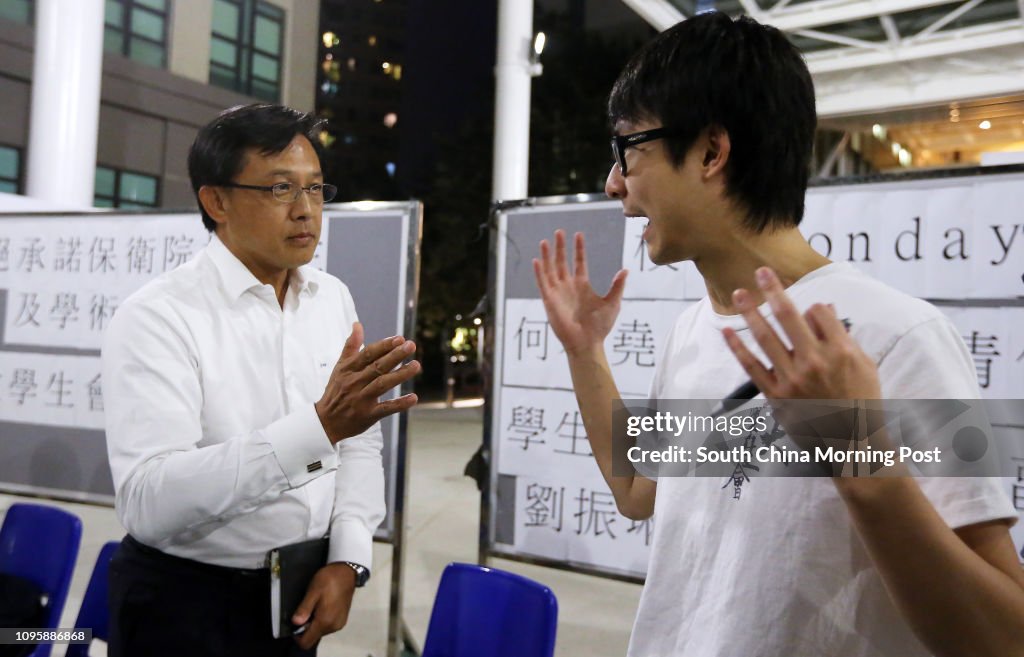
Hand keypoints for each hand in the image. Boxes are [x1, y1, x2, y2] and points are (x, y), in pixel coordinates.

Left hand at [291, 563, 355, 649]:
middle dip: (306, 627)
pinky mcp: (342, 619)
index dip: (297, 636)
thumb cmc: (329, 580)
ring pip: (320, 632)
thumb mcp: (313, 591)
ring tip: (314, 606)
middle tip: (305, 609)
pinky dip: (322, 620)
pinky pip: (328, 626)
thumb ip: (304, 609)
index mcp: (325, 621)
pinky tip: (322, 606)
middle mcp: (333, 626)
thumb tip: (295, 622)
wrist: (347, 572)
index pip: (306, 642)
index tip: (295, 622)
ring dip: (314, 623)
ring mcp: (339, 624)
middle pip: (313, 637)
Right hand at [315, 322, 418, 443]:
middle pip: (377, 367)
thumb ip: (350, 346)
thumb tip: (357, 325)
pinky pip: (385, 409)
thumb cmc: (336, 391)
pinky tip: (413, 397)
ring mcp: (361, 399)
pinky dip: (399, 404)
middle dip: (395, 355)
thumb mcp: (339, 367)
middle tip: (411, 346)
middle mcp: (354, 383)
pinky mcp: (368, 415)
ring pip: (382, 385)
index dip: (384, 346)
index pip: (368, 354)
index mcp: (348, 369)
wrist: (325, 422)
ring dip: (400, 375)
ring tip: (416, 365)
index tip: (399, 339)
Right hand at [532, 230, 627, 356]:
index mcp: (582, 285)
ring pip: (550, 270)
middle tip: (559, 231)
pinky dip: (539, 272)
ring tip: (545, 241)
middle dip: (560, 247)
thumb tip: (625, 270)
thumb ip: (617, 286)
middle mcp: (568, 286)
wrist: (588, 343)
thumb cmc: (600, 326)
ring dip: (547, 256)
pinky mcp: (550, 301)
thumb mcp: (613, 303)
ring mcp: (558, 293)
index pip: (579, 262)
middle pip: (562, 262)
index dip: (578, 249)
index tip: (578, 234)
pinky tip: (537, 260)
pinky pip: (543, 284)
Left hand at [722, 266, 880, 400]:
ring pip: (765, 336)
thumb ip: (843, 337)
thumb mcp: (864, 365)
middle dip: (773, 289)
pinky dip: (737, 347)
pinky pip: (751, 366)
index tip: (809, 309)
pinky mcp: (776, 395)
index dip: (812, 307)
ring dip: (750, 311)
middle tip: (761, 270)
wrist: (852, 444)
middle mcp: (814, 361)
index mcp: (840, 351)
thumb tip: (824, 309)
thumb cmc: (861, 403)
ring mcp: (792, 378)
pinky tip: (726, 330)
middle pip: (788, 315)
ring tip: (740, 293)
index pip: (818, 312)